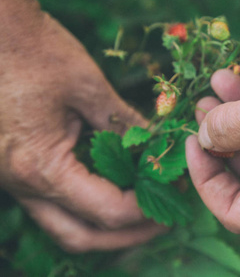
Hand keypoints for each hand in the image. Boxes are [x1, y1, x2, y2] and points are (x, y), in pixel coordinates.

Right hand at [0, 0, 164, 251]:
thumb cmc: (34, 50)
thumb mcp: (88, 88)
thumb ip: (124, 124)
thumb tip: (155, 146)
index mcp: (41, 166)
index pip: (107, 210)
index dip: (146, 210)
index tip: (175, 194)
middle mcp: (23, 184)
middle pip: (80, 237)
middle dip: (127, 237)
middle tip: (163, 223)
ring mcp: (15, 180)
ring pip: (64, 226)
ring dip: (105, 227)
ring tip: (142, 213)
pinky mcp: (17, 168)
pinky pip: (54, 204)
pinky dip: (86, 207)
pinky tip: (112, 190)